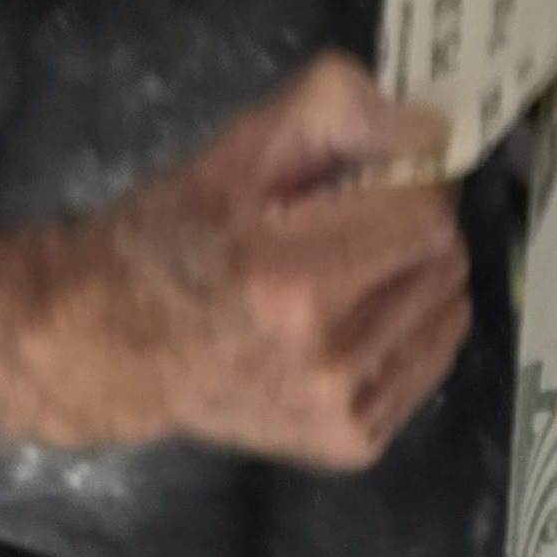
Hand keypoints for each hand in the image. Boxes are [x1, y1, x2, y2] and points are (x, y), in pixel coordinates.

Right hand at [30, 55, 469, 469]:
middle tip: (356, 223)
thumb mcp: (237, 151)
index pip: (428, 217)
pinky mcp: (353, 444)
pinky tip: (351, 324)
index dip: (411, 183)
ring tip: (350, 276)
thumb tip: (430, 125)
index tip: (374, 177)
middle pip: (445, 266)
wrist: (108, 348)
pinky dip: (407, 333)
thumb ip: (335, 112)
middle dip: (414, 229)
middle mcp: (328, 359)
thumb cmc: (169, 239)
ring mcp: (343, 412)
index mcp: (295, 280)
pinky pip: (428, 367)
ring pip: (448, 316)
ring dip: (415, 281)